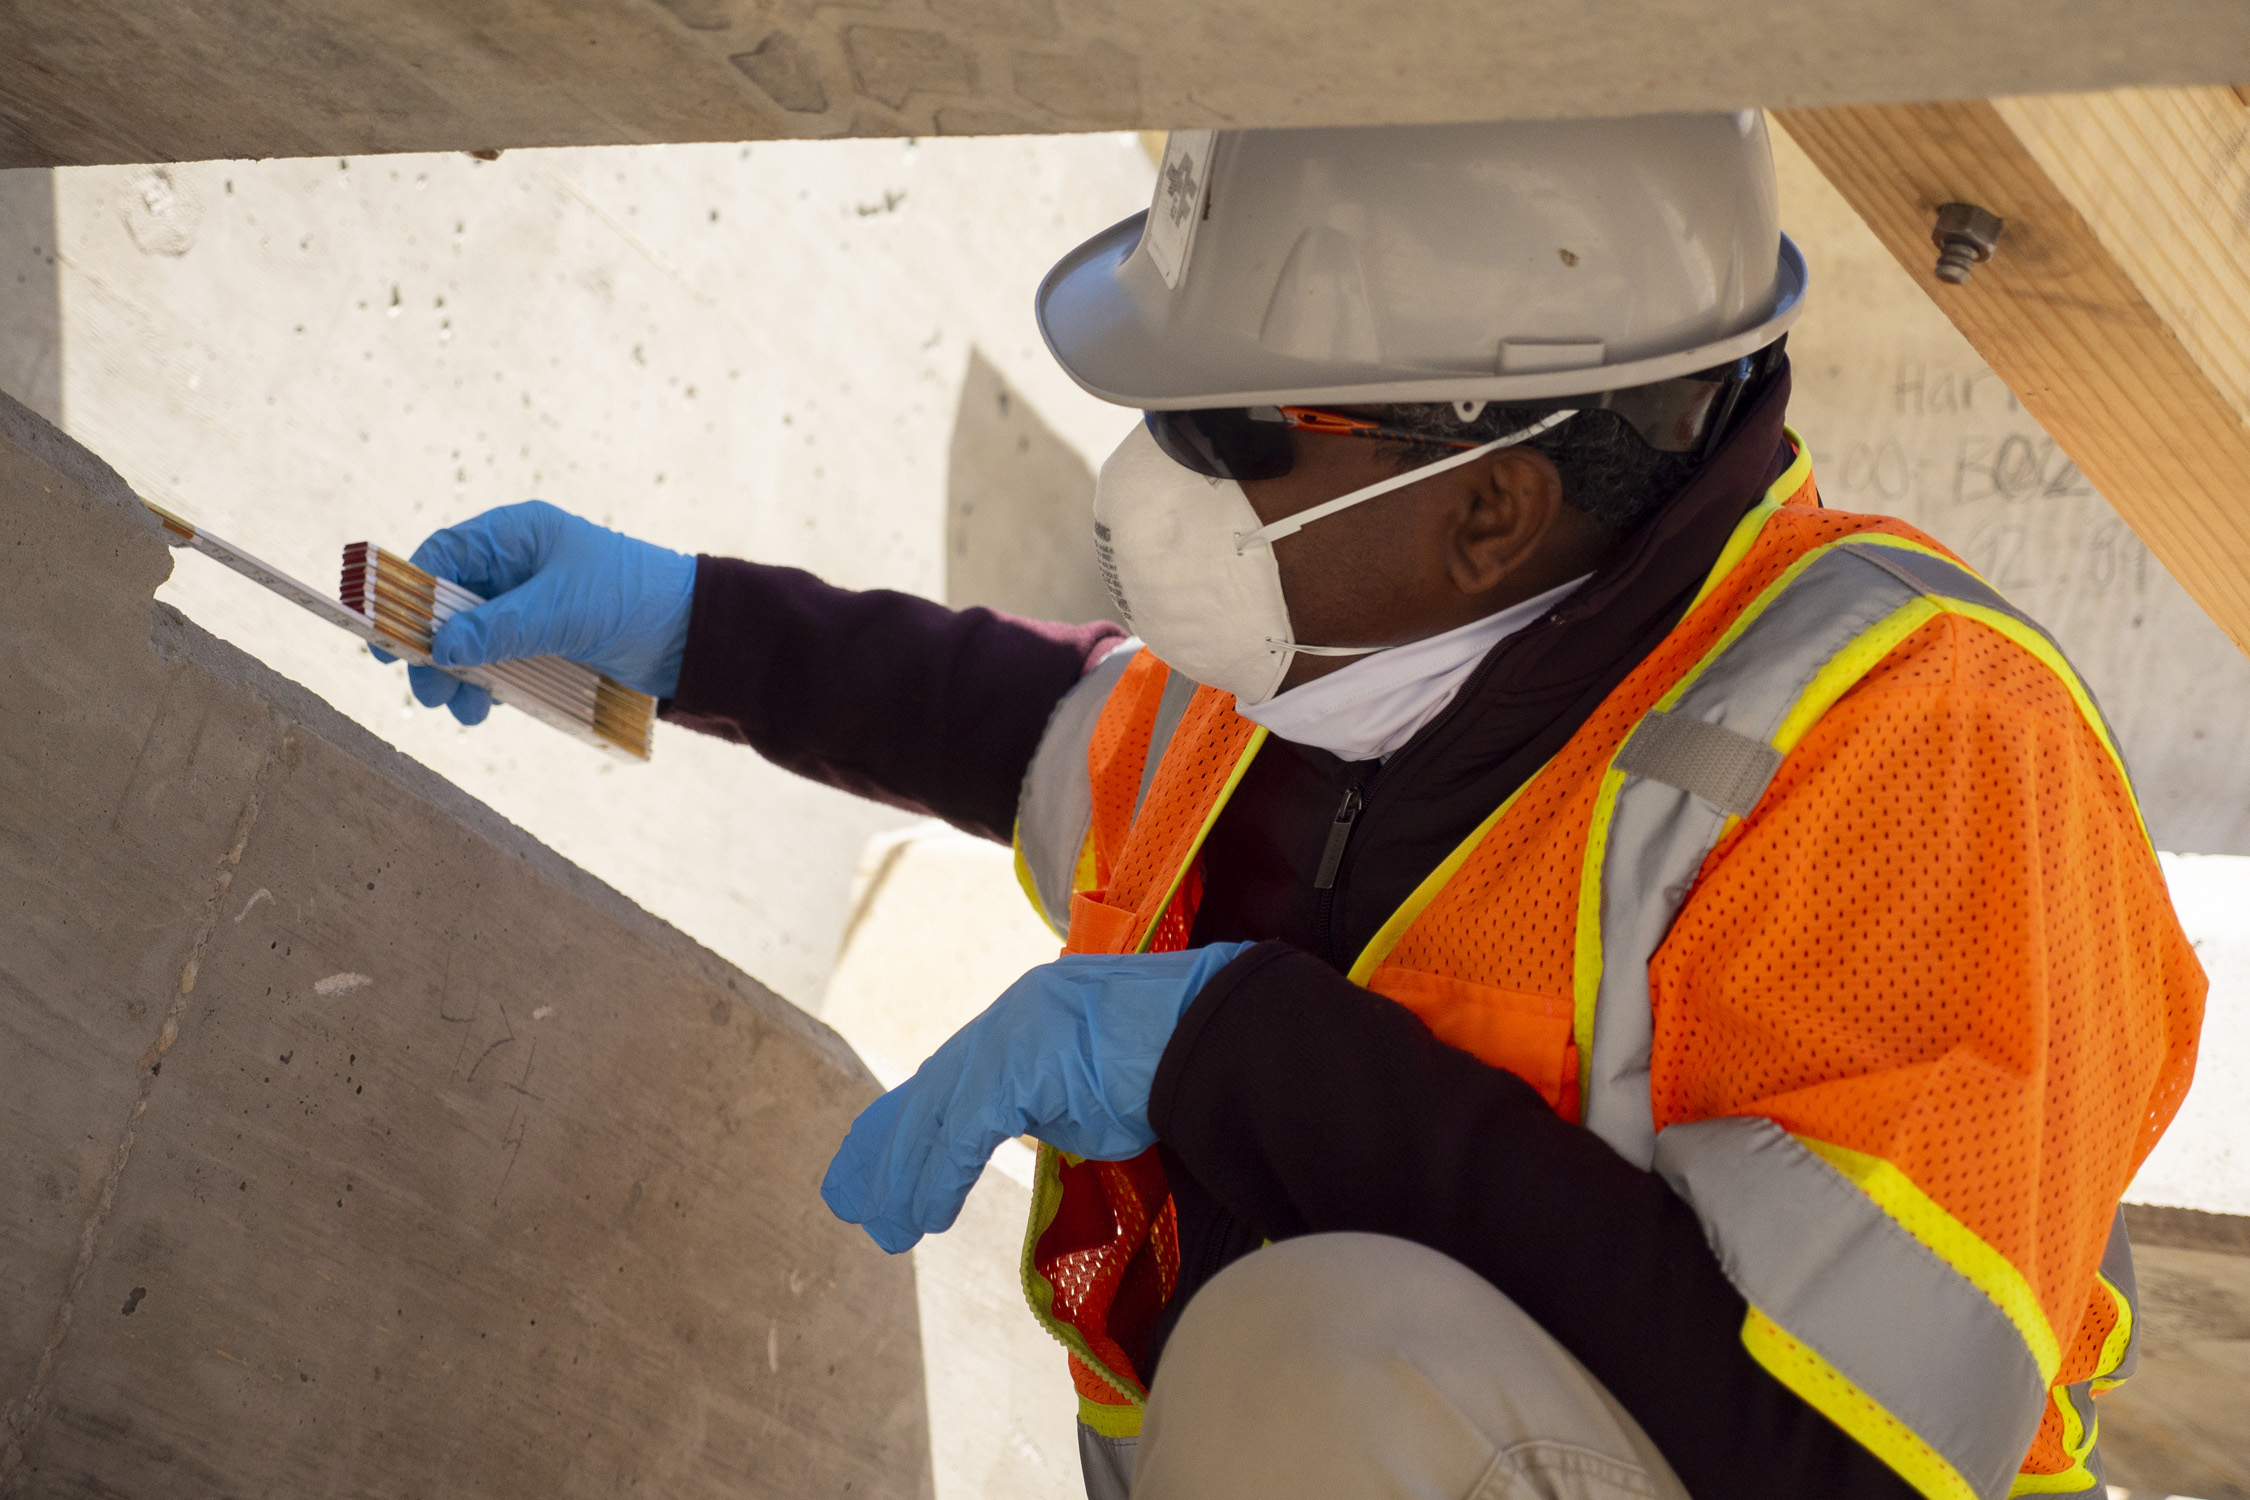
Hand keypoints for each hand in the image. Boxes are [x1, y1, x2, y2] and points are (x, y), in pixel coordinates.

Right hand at [372, 500, 696, 723]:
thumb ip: (500, 628)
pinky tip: (486, 708)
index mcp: (517, 536)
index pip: (444, 556)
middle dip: (432, 647)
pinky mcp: (547, 643)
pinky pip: (500, 661)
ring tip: (462, 710)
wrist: (696, 634)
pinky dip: (488, 683)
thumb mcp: (562, 610)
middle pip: (450, 604)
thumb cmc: (633, 598)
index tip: (386, 634)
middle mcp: (518, 567)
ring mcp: (531, 607)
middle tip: (427, 690)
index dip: (409, 593)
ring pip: (472, 639)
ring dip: (459, 674)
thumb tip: (440, 648)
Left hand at [822, 943, 1254, 1252]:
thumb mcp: (1093, 1087)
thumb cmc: (1177, 1059)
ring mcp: (1016, 1033)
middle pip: (930, 1089)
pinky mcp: (1024, 1060)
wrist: (1220, 1032)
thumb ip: (1049, 1105)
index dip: (908, 1119)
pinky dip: (941, 1174)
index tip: (873, 1159)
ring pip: (938, 1113)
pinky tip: (925, 1213)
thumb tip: (1025, 1130)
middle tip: (848, 1198)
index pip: (953, 1074)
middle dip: (885, 1147)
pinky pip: (967, 1129)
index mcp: (1026, 1021)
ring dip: (906, 1177)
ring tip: (885, 1227)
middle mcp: (1011, 1019)